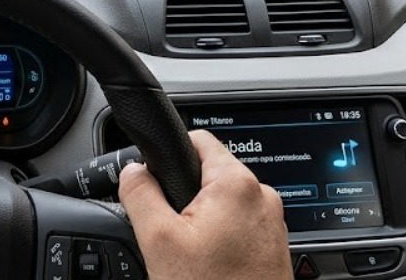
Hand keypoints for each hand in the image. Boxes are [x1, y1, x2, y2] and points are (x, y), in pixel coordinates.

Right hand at [119, 130, 289, 279]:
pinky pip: (239, 227)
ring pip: (223, 204)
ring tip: (191, 255)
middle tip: (169, 231)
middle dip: (184, 196)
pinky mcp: (273, 248)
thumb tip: (132, 170)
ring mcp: (272, 224)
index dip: (168, 154)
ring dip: (202, 221)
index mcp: (237, 183)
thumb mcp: (158, 240)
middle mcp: (263, 197)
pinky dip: (220, 239)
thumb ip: (140, 193)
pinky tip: (209, 266)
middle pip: (209, 174)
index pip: (197, 139)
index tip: (154, 177)